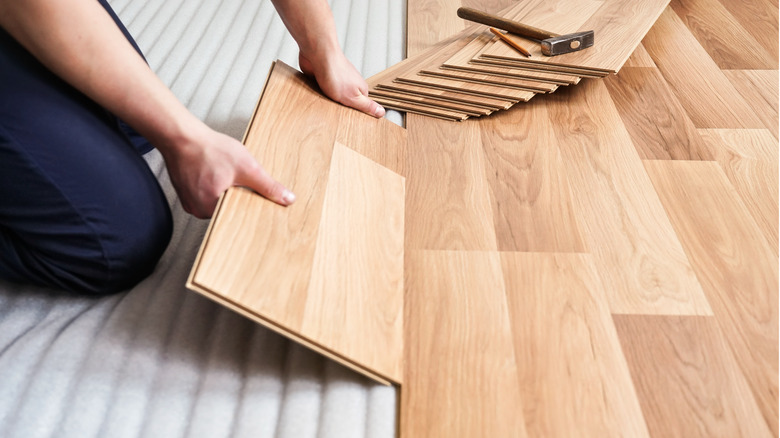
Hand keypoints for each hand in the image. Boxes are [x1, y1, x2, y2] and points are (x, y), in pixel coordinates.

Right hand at [160, 123, 294, 218]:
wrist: (181, 136)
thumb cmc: (208, 149)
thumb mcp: (247, 167)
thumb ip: (268, 186)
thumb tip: (288, 199)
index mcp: (211, 208)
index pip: (240, 216)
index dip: (250, 205)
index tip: (254, 195)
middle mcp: (197, 210)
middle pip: (229, 209)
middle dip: (238, 196)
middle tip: (236, 178)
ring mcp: (190, 202)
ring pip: (218, 201)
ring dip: (226, 190)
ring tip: (224, 173)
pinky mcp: (186, 194)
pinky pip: (207, 195)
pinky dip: (214, 186)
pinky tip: (215, 173)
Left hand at [299, 51, 384, 117]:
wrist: (318, 54)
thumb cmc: (336, 73)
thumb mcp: (353, 97)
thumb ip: (367, 106)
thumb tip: (382, 112)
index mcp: (359, 89)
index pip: (361, 107)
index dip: (356, 114)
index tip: (350, 121)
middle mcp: (349, 83)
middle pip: (347, 102)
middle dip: (341, 108)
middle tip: (335, 116)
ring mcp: (336, 79)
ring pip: (333, 97)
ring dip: (328, 102)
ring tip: (324, 107)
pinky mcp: (322, 77)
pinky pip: (321, 90)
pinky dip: (319, 94)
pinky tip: (315, 98)